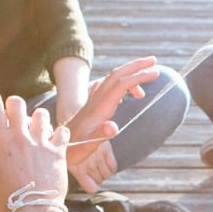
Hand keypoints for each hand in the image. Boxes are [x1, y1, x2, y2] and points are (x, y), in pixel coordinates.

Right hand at [0, 92, 69, 211]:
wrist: (33, 211)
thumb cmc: (5, 199)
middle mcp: (20, 136)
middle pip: (17, 103)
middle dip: (13, 104)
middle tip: (13, 112)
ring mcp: (40, 142)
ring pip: (41, 114)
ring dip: (37, 117)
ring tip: (36, 125)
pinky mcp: (57, 151)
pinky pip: (62, 132)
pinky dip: (59, 134)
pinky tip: (55, 139)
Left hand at [62, 57, 157, 185]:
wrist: (57, 147)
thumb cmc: (73, 150)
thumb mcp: (87, 147)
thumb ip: (101, 135)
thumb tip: (114, 126)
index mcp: (99, 108)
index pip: (121, 85)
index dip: (138, 77)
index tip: (155, 73)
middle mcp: (96, 100)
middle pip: (117, 75)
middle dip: (136, 66)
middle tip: (155, 60)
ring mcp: (93, 101)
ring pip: (113, 79)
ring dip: (130, 74)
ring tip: (146, 85)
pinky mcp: (92, 105)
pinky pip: (108, 87)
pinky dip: (121, 84)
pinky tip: (127, 94)